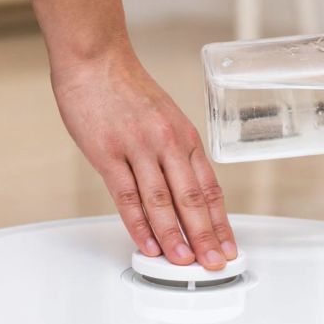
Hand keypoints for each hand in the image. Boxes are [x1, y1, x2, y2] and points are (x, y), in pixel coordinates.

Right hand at [51, 48, 236, 270]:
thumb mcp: (164, 118)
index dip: (220, 222)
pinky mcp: (108, 153)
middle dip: (206, 236)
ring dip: (174, 236)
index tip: (228, 246)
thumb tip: (183, 194)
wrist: (95, 60)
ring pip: (161, 201)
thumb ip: (174, 154)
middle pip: (191, 198)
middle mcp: (167, 142)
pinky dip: (139, 224)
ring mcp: (138, 148)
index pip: (209, 187)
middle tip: (215, 263)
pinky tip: (148, 244)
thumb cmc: (126, 89)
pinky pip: (127, 196)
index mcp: (185, 136)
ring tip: (184, 261)